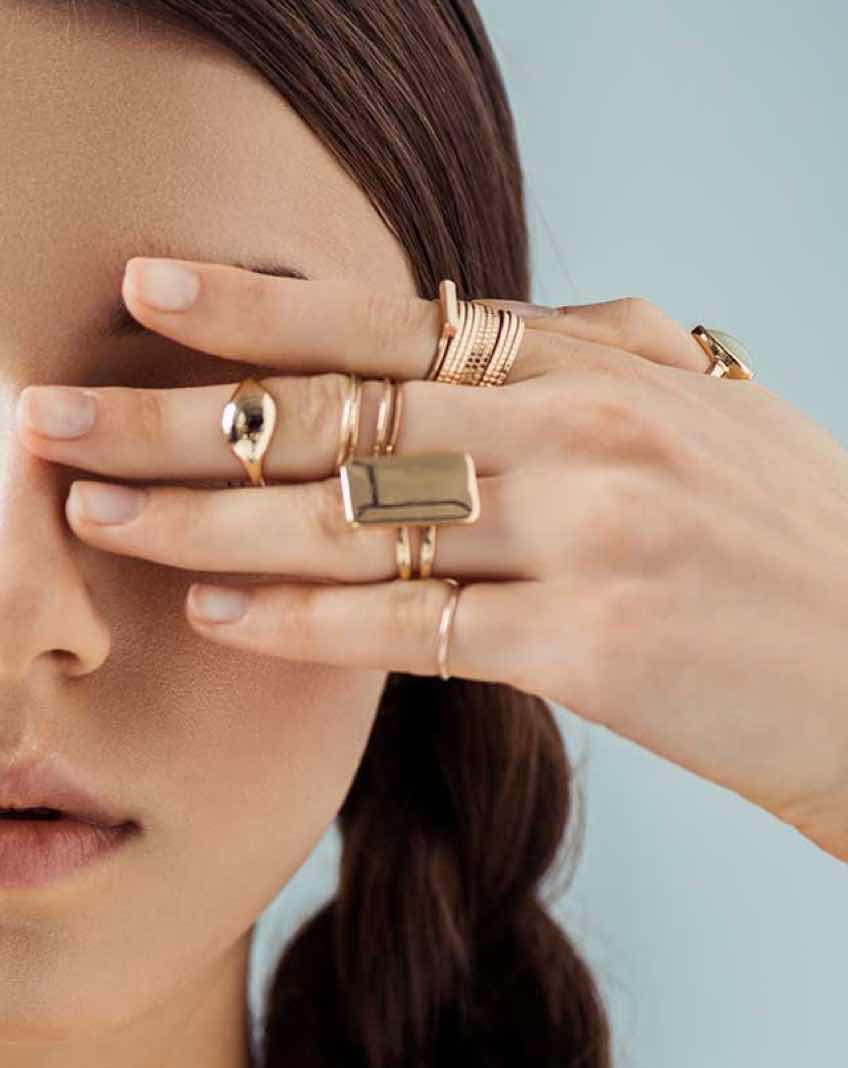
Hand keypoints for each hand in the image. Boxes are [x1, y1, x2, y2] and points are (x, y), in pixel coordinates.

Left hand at [15, 258, 847, 860]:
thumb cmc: (786, 534)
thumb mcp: (700, 401)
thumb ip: (582, 354)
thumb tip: (468, 322)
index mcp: (596, 363)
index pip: (392, 321)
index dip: (257, 308)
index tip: (145, 295)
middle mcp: (580, 433)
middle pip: (341, 415)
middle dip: (182, 416)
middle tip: (55, 416)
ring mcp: (586, 538)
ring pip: (356, 521)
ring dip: (209, 517)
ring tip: (101, 511)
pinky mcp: (591, 645)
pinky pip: (412, 629)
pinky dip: (306, 620)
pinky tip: (220, 609)